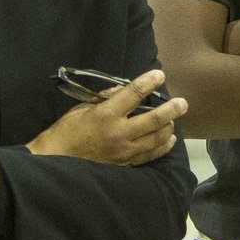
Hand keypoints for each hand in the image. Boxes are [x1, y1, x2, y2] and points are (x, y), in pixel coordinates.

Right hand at [28, 69, 185, 165]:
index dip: (148, 83)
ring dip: (169, 127)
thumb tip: (124, 89)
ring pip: (155, 139)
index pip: (133, 94)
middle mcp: (119, 132)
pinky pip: (150, 155)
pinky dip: (163, 147)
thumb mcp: (83, 107)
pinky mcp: (125, 163)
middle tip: (182, 103)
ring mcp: (124, 150)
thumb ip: (105, 97)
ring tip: (174, 119)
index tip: (159, 75)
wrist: (58, 159)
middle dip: (170, 110)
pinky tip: (169, 139)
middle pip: (153, 120)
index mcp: (106, 114)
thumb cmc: (68, 130)